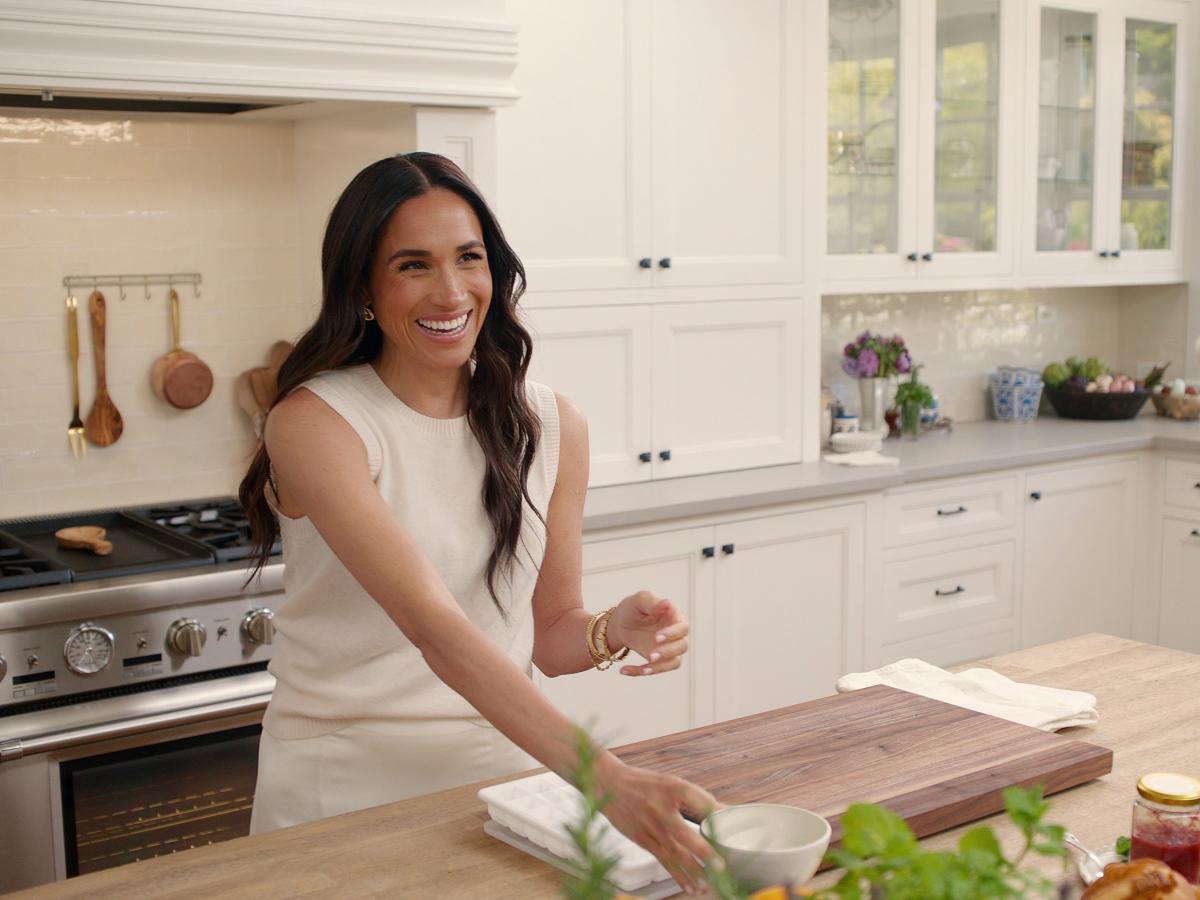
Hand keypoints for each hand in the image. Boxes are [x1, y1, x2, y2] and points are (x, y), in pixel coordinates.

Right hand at [596, 755, 718, 894]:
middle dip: (704, 852)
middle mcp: (661, 808)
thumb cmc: (644, 783)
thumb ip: (696, 798)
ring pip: (675, 853)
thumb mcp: (671, 782)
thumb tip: (723, 812)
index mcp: (672, 787)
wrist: (609, 784)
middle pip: (686, 834)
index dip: (717, 813)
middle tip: (720, 867)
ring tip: (708, 885)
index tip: (732, 822)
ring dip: (692, 872)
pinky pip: (663, 860)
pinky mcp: (642, 840)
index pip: (700, 800)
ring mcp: (650, 826)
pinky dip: (677, 875)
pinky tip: (689, 886)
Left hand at [608, 590, 688, 676]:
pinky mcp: (660, 661)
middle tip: (651, 656)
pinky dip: (641, 672)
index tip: (657, 637)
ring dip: (659, 667)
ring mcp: (670, 648)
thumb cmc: (633, 608)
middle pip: (682, 646)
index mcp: (675, 616)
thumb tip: (667, 603)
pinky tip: (624, 670)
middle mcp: (676, 634)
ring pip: (674, 662)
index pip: (682, 627)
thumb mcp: (639, 601)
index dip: (672, 634)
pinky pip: (656, 670)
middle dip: (667, 652)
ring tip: (643, 669)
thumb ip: (652, 602)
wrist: (621, 623)